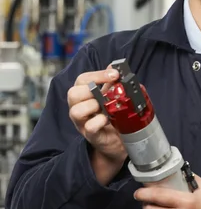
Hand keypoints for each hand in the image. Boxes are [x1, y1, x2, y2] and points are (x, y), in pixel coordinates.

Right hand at [67, 65, 126, 183]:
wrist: (118, 142)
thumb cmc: (113, 117)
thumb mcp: (112, 97)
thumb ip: (112, 83)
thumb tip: (115, 66)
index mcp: (84, 95)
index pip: (82, 80)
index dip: (98, 75)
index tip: (115, 74)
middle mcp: (79, 108)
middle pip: (72, 93)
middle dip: (90, 89)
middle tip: (106, 93)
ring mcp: (83, 123)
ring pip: (76, 111)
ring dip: (93, 105)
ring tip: (106, 107)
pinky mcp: (91, 136)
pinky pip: (89, 127)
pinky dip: (98, 121)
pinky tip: (108, 120)